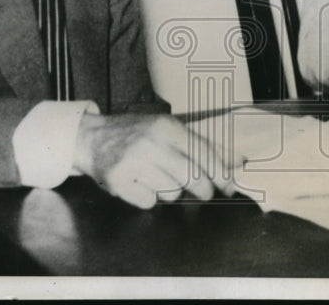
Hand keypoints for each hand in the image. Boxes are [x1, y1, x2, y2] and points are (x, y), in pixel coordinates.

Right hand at [73, 112, 234, 208]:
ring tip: (156, 176)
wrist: (92, 137)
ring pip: (171, 192)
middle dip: (202, 189)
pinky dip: (148, 197)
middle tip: (203, 192)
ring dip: (169, 190)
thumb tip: (236, 161)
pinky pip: (149, 202)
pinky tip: (139, 184)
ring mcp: (132, 161)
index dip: (220, 173)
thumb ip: (200, 145)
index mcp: (166, 126)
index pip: (202, 153)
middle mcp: (150, 142)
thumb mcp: (167, 129)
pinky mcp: (118, 180)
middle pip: (190, 177)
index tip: (231, 187)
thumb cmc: (137, 134)